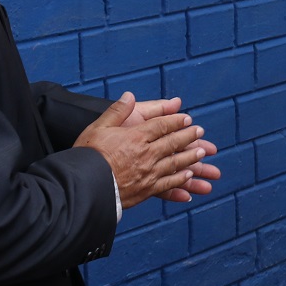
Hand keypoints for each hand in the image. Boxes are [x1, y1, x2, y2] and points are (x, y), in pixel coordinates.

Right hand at [74, 92, 212, 208]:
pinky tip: (187, 175)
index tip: (187, 119)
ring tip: (202, 153)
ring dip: (190, 157)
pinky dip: (180, 179)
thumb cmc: (88, 155)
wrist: (83, 186)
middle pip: (172, 143)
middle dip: (188, 136)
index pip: (161, 125)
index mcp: (136, 137)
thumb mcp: (99, 127)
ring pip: (175, 163)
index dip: (176, 121)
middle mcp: (146, 154)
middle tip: (200, 132)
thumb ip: (117, 111)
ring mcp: (148, 173)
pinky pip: (168, 183)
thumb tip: (129, 95)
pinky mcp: (145, 190)